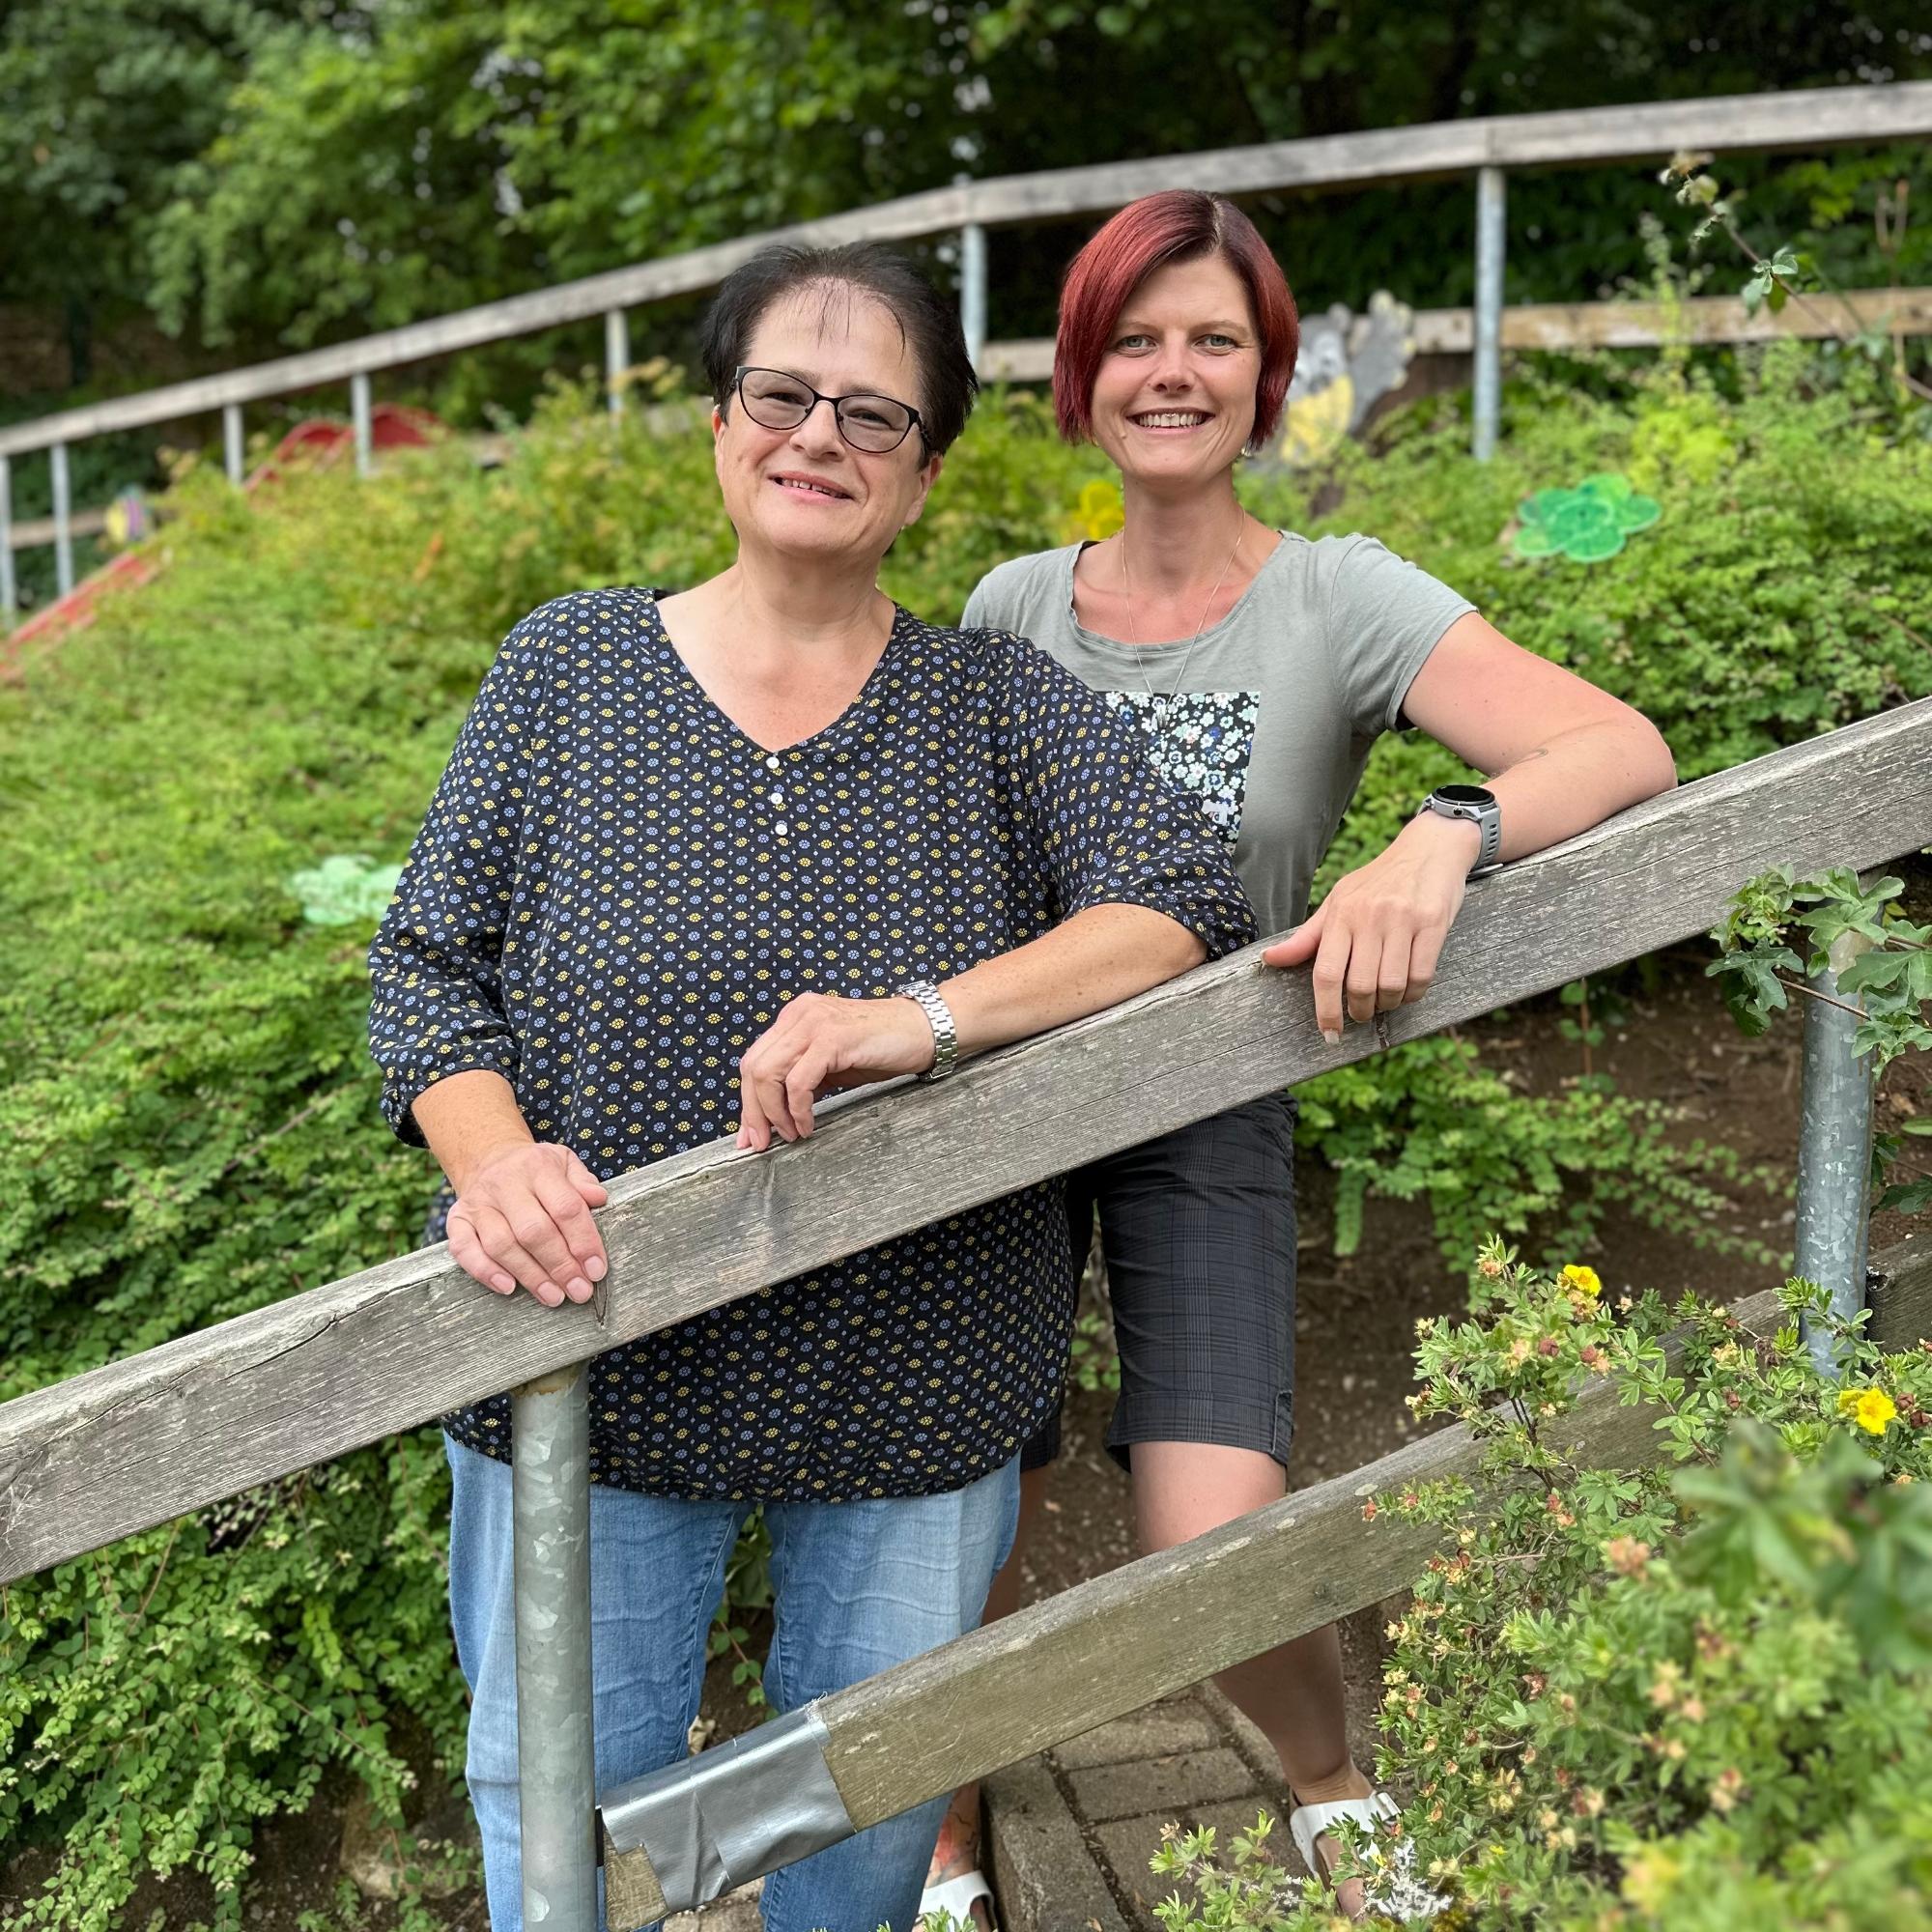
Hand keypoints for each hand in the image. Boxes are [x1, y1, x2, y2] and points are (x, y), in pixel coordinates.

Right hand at [445, 1141, 609, 1307]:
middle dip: (560, 1266)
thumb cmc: (535, 1170)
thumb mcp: (564, 1163)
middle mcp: (505, 1184)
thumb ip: (583, 1181)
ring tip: (553, 1296)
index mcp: (538, 1167)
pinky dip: (484, 1271)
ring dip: (530, 1276)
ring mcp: (478, 1203)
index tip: (597, 1269)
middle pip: (533, 1231)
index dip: (583, 1241)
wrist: (488, 1159)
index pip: (565, 1207)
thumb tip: (599, 1200)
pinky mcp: (457, 1220)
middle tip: (579, 1291)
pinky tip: (508, 1287)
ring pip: (501, 1245)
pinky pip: (464, 1249)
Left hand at [736, 992, 936, 1148]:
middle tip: (762, 1143)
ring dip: (774, 1113)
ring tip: (791, 1134)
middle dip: (753, 1112)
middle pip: (753, 1067)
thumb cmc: (883, 1048)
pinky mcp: (832, 1038)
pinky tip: (808, 1125)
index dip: (747, 1101)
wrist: (926, 1030)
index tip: (749, 1135)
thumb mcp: (832, 1064)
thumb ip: (801, 1079)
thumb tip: (774, 1117)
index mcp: (795, 1017)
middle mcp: (799, 1014)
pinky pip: (798, 1082)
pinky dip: (797, 1110)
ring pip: (768, 1074)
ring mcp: (814, 1023)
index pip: (754, 1060)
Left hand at [1262, 814, 1475, 1039]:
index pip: (1325, 973)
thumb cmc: (1378, 882)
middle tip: (1361, 1013)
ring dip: (1388, 1004)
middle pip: (1359, 985)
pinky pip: (1422, 975)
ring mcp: (1402, 920)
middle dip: (1360, 1011)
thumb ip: (1307, 937)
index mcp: (1341, 914)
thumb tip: (1269, 960)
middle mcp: (1369, 917)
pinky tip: (1408, 991)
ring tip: (1385, 1001)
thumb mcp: (1337, 902)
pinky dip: (1413, 993)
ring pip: (1391, 985)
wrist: (1428, 849)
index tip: (1329, 1033)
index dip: (1325, 1010)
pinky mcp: (1433, 924)